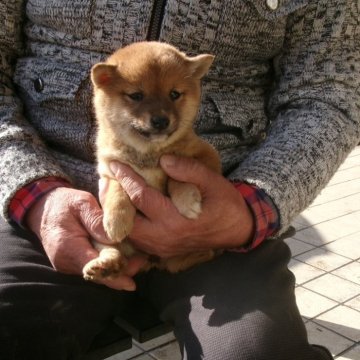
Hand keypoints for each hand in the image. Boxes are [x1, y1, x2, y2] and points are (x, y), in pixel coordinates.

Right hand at [26, 187, 144, 289]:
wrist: (44, 206)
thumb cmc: (65, 203)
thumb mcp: (82, 203)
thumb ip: (97, 220)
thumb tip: (115, 238)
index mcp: (68, 247)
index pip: (93, 268)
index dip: (113, 276)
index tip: (130, 283)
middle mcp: (66, 262)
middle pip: (97, 274)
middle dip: (120, 271)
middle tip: (142, 260)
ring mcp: (68, 264)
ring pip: (96, 272)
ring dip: (116, 267)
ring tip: (138, 258)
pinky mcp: (73, 262)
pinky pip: (93, 266)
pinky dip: (108, 263)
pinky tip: (123, 255)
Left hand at [109, 155, 254, 257]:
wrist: (238, 231)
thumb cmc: (226, 205)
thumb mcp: (213, 182)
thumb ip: (189, 170)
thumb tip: (163, 159)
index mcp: (177, 221)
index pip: (142, 198)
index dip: (126, 179)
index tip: (115, 164)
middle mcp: (165, 238)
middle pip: (127, 222)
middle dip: (114, 202)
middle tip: (107, 181)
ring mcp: (163, 248)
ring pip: (130, 234)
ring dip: (119, 215)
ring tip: (114, 194)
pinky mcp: (164, 251)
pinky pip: (138, 241)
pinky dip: (129, 225)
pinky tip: (128, 210)